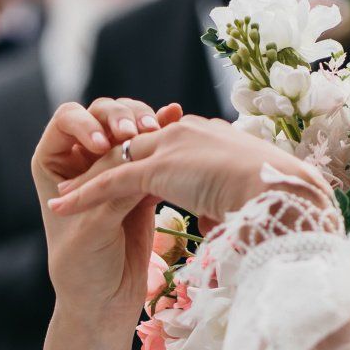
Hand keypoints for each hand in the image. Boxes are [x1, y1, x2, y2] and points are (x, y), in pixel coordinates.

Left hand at [35, 97, 184, 315]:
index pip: (68, 120)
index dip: (87, 123)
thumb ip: (116, 192)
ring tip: (161, 128)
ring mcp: (113, 168)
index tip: (102, 144)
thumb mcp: (95, 227)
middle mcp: (81, 158)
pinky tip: (179, 123)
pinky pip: (155, 152)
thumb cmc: (83, 268)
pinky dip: (167, 137)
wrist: (106, 301)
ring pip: (132, 128)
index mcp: (54, 163)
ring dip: (148, 124)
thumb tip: (142, 153)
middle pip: (104, 115)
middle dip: (122, 117)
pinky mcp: (142, 182)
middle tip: (135, 134)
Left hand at [46, 115, 328, 227]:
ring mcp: (171, 146)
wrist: (288, 195)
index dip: (141, 160)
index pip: (164, 143)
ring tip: (62, 198)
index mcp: (209, 136)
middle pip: (134, 146)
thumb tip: (225, 218)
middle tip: (80, 180)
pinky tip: (61, 206)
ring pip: (116, 161)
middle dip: (105, 163)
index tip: (127, 178)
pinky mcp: (159, 168)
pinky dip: (83, 194)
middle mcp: (185, 132)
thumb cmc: (280, 202)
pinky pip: (110, 181)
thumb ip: (226, 199)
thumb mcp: (247, 196)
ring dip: (87, 180)